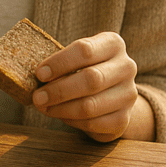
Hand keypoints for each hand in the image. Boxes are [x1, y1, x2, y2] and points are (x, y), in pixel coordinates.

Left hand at [31, 32, 150, 141]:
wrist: (111, 95)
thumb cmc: (86, 70)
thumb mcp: (77, 59)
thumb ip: (62, 63)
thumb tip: (37, 76)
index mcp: (113, 44)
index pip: (85, 50)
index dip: (59, 62)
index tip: (39, 73)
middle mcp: (126, 67)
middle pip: (91, 79)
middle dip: (59, 90)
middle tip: (37, 96)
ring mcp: (128, 94)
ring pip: (91, 105)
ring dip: (61, 108)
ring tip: (44, 107)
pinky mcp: (123, 119)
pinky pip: (93, 123)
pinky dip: (72, 121)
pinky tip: (61, 115)